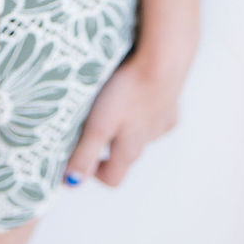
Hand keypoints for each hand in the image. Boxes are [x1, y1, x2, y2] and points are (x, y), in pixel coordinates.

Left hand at [63, 42, 193, 188]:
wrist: (163, 61)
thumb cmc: (127, 92)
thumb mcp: (98, 125)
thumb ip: (85, 155)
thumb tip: (71, 182)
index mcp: (130, 149)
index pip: (112, 178)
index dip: (94, 171)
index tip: (80, 153)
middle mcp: (148, 140)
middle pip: (126, 154)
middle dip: (108, 144)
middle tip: (92, 121)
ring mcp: (163, 121)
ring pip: (143, 131)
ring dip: (129, 123)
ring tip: (115, 98)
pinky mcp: (172, 101)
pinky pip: (157, 110)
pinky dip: (145, 104)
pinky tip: (138, 86)